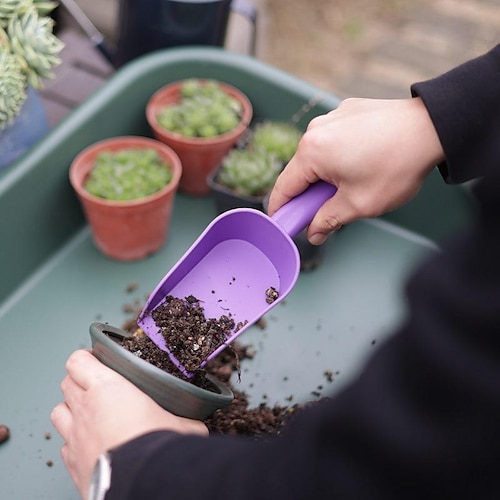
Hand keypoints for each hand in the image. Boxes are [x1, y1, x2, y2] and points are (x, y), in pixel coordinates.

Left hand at [51, 349, 207, 498]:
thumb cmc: (158, 446)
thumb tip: (194, 420)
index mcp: (108, 389)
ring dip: (71, 409)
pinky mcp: (73, 465)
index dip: (85, 358)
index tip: (97, 359)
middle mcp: (85, 409)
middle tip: (97, 384)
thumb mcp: (183, 422)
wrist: (142, 482)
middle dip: (79, 381)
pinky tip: (91, 443)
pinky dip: (74, 441)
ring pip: (59, 412)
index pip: (79, 361)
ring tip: (89, 412)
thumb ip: (184, 416)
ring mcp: (75, 438)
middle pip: (67, 383)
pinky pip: (65, 445)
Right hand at [268, 97, 444, 244]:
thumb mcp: (359, 204)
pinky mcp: (348, 111)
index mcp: (312, 152)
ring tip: (354, 186)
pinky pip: (334, 140)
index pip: (283, 187)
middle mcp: (316, 130)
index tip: (284, 224)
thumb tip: (313, 232)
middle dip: (310, 194)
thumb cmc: (397, 164)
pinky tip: (363, 164)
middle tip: (328, 212)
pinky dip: (340, 156)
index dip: (281, 210)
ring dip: (326, 175)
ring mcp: (332, 117)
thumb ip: (328, 220)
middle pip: (300, 171)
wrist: (434, 128)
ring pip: (318, 156)